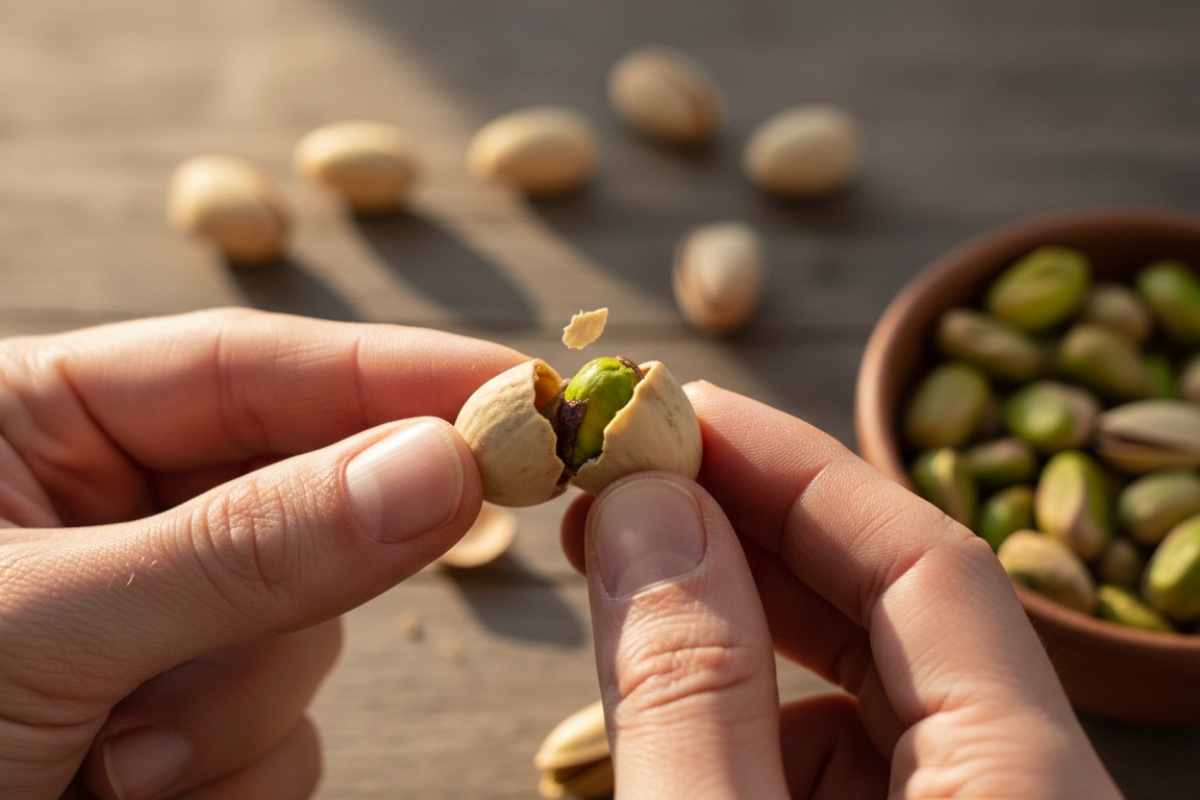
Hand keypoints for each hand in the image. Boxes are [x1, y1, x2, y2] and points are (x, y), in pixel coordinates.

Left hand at [0, 308, 523, 798]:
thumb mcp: (37, 625)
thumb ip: (247, 544)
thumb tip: (437, 465)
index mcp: (34, 427)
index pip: (251, 366)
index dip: (390, 369)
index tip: (517, 387)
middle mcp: (107, 515)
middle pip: (305, 495)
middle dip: (333, 552)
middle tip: (470, 514)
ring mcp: (156, 621)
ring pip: (306, 628)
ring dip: (239, 702)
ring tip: (116, 765)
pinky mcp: (180, 720)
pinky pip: (285, 729)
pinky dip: (232, 772)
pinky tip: (122, 794)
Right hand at [562, 381, 1122, 798]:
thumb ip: (693, 693)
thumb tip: (649, 510)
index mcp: (1023, 790)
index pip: (930, 565)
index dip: (797, 467)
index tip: (677, 416)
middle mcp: (1020, 797)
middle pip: (901, 611)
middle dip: (751, 533)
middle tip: (627, 488)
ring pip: (863, 691)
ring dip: (735, 626)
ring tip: (620, 584)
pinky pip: (843, 766)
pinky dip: (746, 722)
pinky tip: (668, 717)